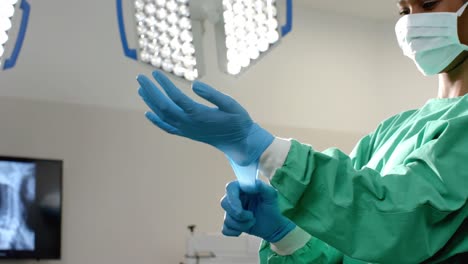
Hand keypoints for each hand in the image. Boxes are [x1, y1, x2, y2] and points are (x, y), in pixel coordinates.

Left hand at [137, 71, 273, 165]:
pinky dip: (156, 121)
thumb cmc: (238, 120)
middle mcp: (189, 124)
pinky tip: (148, 113)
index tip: (155, 72)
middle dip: (151, 91)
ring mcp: (186, 130)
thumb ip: (213, 94)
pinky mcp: (187, 133)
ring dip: (150, 102)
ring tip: (141, 88)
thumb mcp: (232, 105)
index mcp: (199, 115)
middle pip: (164, 106)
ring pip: (163, 116)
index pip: (176, 98)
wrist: (238, 142)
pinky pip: (167, 128)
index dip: (164, 85)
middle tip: (140, 77)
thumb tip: (195, 84)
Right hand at [221, 180, 295, 242]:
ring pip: (227, 219)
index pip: (230, 188)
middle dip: (238, 215)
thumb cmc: (272, 207)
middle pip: (224, 203)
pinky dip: (235, 232)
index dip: (232, 199)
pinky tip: (245, 229)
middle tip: (251, 216)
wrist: (273, 225)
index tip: (240, 210)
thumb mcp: (271, 196)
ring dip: (242, 225)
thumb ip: (263, 187)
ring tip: (253, 221)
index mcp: (242, 188)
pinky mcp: (231, 223)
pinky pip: (225, 229)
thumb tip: (254, 183)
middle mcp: (234, 198)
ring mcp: (231, 211)